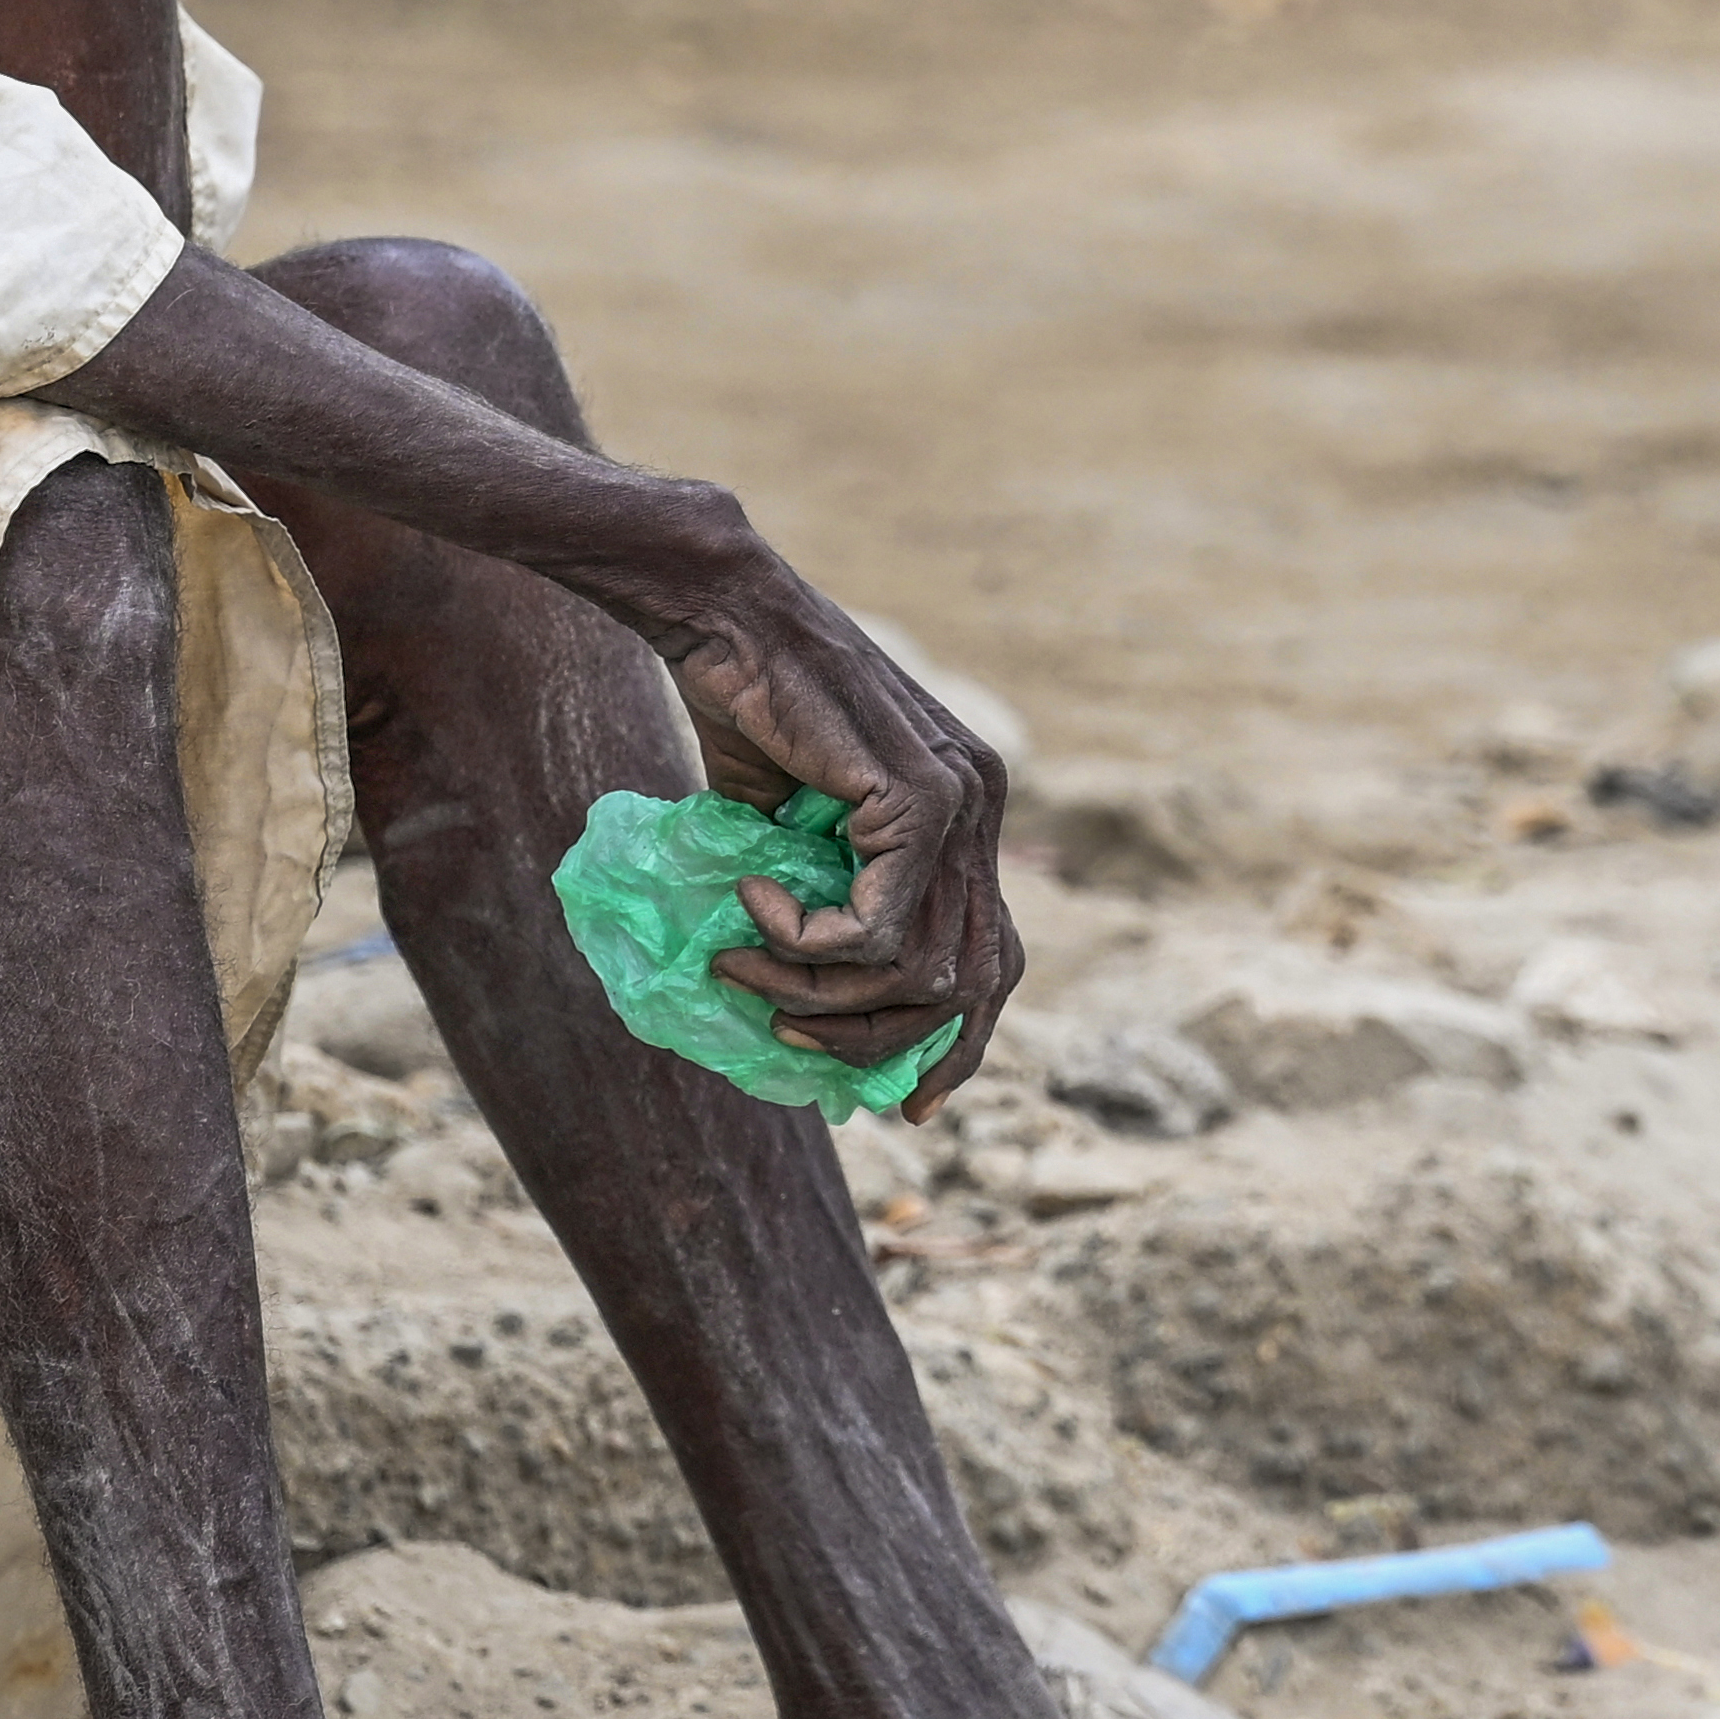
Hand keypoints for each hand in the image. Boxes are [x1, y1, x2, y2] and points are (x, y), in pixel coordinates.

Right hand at [647, 554, 1026, 1116]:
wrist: (722, 613)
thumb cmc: (747, 706)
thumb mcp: (794, 830)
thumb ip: (823, 898)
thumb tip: (807, 1007)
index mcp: (968, 813)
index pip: (997, 959)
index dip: (961, 1042)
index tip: (910, 1105)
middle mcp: (983, 807)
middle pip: (972, 983)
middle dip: (881, 1042)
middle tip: (786, 1036)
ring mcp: (961, 801)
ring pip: (917, 970)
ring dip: (816, 993)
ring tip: (742, 963)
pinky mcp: (921, 797)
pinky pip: (875, 931)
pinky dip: (805, 942)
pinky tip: (750, 901)